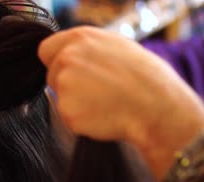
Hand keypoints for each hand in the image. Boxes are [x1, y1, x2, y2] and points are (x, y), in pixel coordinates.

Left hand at [38, 27, 203, 179]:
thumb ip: (88, 50)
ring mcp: (65, 84)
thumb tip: (73, 56)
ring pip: (60, 98)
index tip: (72, 73)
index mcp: (80, 38)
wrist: (156, 106)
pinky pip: (69, 118)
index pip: (47, 49)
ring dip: (76, 104)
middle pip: (53, 76)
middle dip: (68, 85)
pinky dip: (82, 121)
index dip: (57, 63)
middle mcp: (67, 57)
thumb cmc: (146, 78)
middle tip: (98, 93)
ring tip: (105, 103)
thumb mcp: (117, 47)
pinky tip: (103, 115)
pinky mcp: (66, 110)